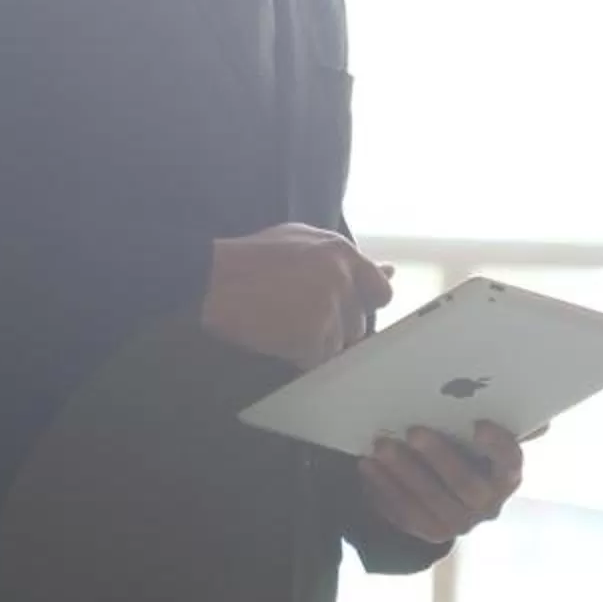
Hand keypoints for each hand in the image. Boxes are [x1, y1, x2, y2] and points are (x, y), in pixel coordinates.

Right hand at [202, 223, 392, 369]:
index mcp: (342, 252)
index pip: (381, 290)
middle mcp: (342, 279)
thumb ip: (347, 258)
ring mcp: (329, 308)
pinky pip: (317, 360)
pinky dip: (299, 357)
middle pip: (359, 323)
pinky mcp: (313, 336)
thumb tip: (389, 271)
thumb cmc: (252, 259)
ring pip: (340, 345)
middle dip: (336, 328)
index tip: (346, 312)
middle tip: (300, 320)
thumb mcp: (302, 241)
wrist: (212, 280)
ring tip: (284, 326)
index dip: (364, 305)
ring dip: (317, 344)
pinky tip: (277, 339)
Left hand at [361, 419, 527, 544]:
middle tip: (413, 430)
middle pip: (465, 484)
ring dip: (404, 472)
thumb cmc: (469, 453)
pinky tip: (369, 468)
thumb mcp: (485, 440)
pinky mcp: (431, 534)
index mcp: (507, 477)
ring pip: (430, 501)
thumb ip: (504, 425)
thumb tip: (538, 417)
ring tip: (382, 446)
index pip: (509, 462)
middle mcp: (489, 506)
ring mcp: (460, 524)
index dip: (497, 445)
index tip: (478, 424)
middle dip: (438, 456)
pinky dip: (385, 490)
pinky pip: (405, 514)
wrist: (450, 495)